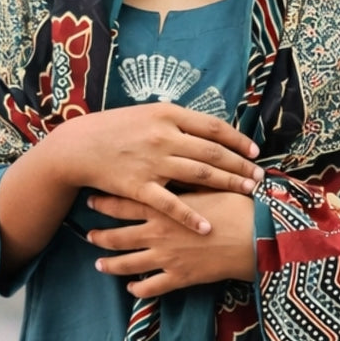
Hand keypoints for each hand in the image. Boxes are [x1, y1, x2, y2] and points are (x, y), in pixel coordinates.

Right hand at [47, 104, 262, 233]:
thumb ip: (176, 121)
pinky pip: (171, 204)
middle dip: (241, 166)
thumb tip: (207, 128)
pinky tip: (207, 227)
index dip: (237, 141)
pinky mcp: (140, 186)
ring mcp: (153, 162)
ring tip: (248, 193)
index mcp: (168, 114)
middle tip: (260, 177)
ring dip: (228, 184)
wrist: (78, 146)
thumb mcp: (147, 113)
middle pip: (213, 152)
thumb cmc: (114, 128)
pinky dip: (191, 216)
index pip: (213, 127)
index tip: (255, 152)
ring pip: (201, 175)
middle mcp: (164, 136)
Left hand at [87, 190, 255, 296]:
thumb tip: (174, 167)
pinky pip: (153, 287)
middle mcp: (159, 232)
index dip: (106, 202)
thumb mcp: (207, 184)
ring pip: (129, 264)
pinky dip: (139, 289)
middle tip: (88, 235)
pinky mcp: (180, 277)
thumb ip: (185, 179)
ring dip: (111, 265)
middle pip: (120, 235)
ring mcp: (167, 256)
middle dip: (101, 235)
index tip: (91, 199)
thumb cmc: (236, 205)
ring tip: (99, 265)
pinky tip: (133, 289)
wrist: (256, 235)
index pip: (125, 203)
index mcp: (164, 207)